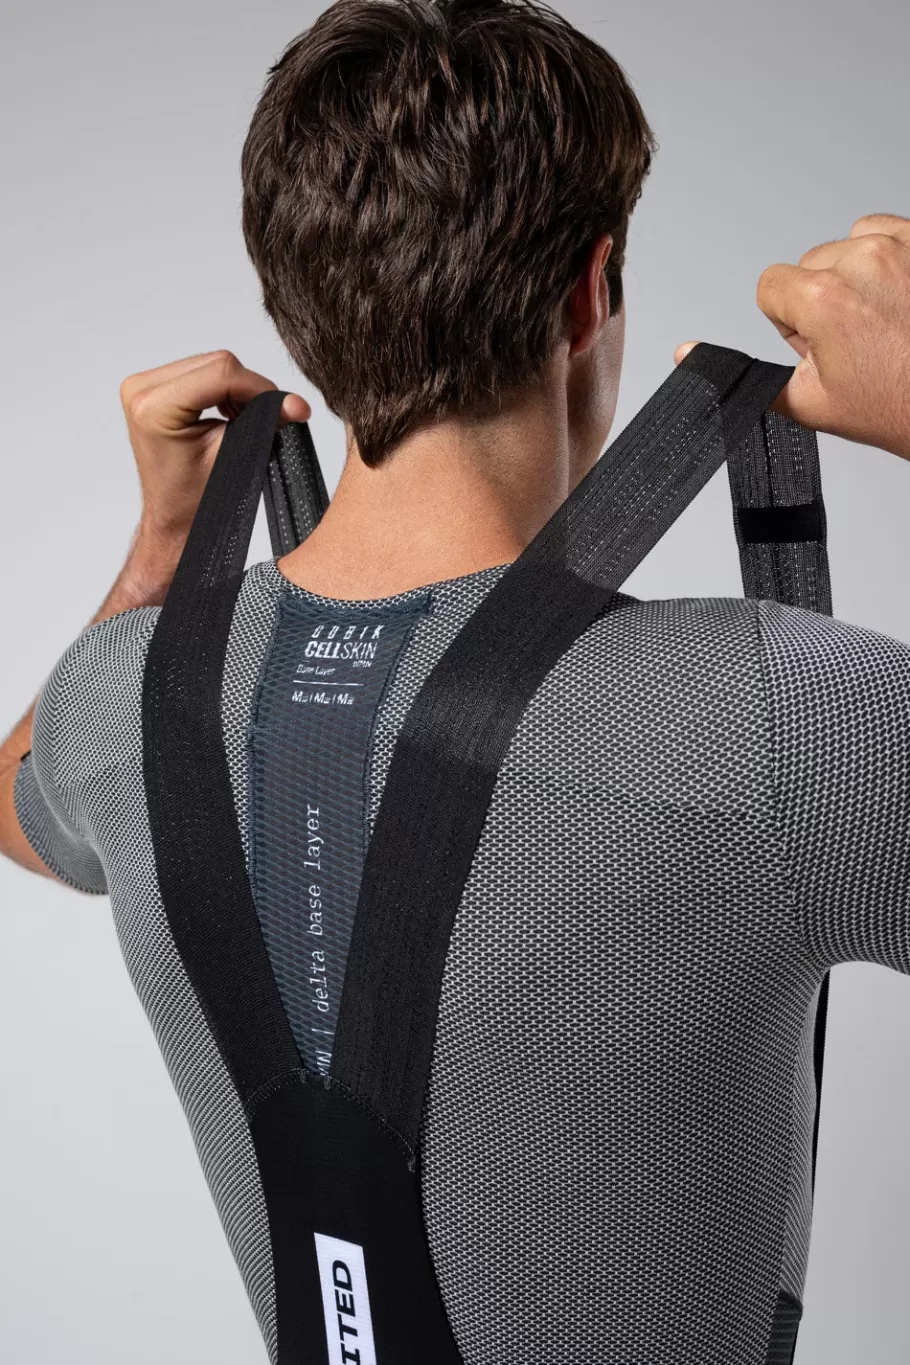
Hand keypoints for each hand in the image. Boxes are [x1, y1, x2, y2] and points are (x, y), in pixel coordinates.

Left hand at [120, 350, 310, 563]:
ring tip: (246, 421)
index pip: (220, 373)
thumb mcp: (233, 456)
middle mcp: (141, 389)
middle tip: (269, 420)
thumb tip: (297, 403)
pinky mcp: (152, 386)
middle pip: (217, 363)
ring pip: (212, 364)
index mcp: (153, 407)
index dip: (260, 389)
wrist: (172, 517)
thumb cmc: (194, 500)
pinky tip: (230, 414)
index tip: (287, 408)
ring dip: (239, 390)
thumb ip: (263, 422)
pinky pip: (201, 370)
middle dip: (250, 390)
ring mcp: (143, 385)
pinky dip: (225, 389)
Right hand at [675, 213, 909, 459]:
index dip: (788, 321)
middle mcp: (863, 259)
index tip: (819, 345)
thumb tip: (688, 356)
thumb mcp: (810, 403)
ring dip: (857, 277)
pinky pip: (890, 231)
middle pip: (809, 265)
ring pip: (849, 245)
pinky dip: (891, 259)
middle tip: (857, 342)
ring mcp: (902, 246)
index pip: (771, 286)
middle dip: (823, 299)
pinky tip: (901, 300)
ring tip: (882, 321)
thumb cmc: (896, 406)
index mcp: (823, 298)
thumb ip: (745, 377)